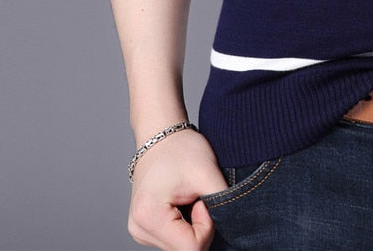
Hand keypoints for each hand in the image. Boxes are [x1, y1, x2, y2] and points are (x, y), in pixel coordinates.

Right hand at [128, 128, 228, 250]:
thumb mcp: (207, 173)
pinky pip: (175, 240)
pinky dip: (186, 226)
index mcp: (149, 217)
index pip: (191, 248)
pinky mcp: (146, 229)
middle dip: (201, 227)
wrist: (161, 134)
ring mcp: (141, 231)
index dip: (208, 226)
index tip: (205, 198)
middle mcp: (140, 229)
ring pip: (181, 247)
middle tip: (199, 196)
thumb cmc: (182, 148)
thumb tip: (232, 226)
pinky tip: (184, 203)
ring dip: (193, 227)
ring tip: (190, 197)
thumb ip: (222, 203)